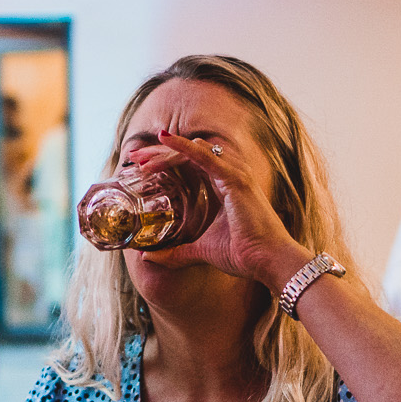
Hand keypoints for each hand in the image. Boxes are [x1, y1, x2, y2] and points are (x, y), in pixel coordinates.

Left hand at [140, 130, 309, 288]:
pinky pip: (205, 156)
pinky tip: (164, 140)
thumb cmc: (244, 254)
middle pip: (188, 154)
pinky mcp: (234, 179)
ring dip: (165, 151)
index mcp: (224, 186)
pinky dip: (184, 147)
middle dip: (159, 154)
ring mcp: (234, 174)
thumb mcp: (201, 251)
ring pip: (193, 152)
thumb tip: (149, 258)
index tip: (140, 167)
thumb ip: (177, 252)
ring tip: (139, 157)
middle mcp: (230, 174)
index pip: (190, 164)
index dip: (165, 162)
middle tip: (133, 158)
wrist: (268, 261)